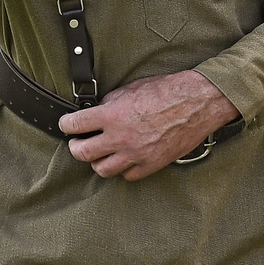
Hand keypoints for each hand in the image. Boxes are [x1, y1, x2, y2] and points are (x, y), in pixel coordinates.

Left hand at [59, 70, 239, 180]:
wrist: (198, 103)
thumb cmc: (167, 91)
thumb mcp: (131, 88)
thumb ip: (110, 102)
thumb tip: (97, 111)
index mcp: (113, 115)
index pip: (74, 125)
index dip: (66, 125)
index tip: (67, 125)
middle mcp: (120, 138)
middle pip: (82, 153)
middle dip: (76, 147)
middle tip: (79, 142)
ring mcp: (135, 155)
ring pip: (102, 169)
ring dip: (98, 160)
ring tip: (102, 152)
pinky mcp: (151, 165)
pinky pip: (127, 176)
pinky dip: (123, 168)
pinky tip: (125, 158)